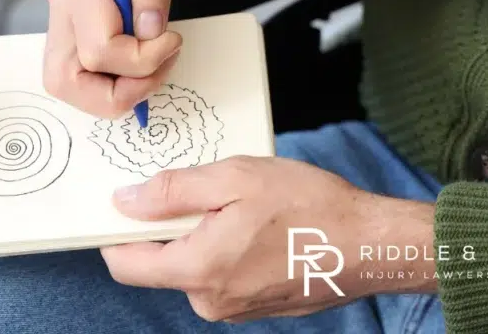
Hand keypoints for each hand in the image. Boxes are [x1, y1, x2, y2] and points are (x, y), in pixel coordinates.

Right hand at [43, 0, 215, 117]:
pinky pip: (80, 75)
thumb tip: (148, 30)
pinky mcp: (76, 29)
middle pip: (65, 79)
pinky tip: (142, 62)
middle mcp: (64, 4)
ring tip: (152, 67)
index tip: (172, 40)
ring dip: (112, 94)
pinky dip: (111, 84)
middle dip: (117, 92)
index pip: (98, 48)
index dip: (140, 59)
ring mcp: (66, 19)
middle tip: (158, 69)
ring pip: (66, 85)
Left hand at [100, 157, 436, 321]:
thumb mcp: (235, 179)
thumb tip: (125, 201)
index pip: (125, 264)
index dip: (114, 232)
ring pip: (193, 266)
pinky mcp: (255, 308)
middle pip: (160, 263)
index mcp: (199, 269)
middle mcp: (211, 300)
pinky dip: (226, 249)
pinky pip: (222, 275)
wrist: (373, 245)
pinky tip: (258, 226)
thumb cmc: (310, 207)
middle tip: (205, 190)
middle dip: (170, 226)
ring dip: (202, 235)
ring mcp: (235, 309)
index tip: (122, 204)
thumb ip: (172, 191)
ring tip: (242, 206)